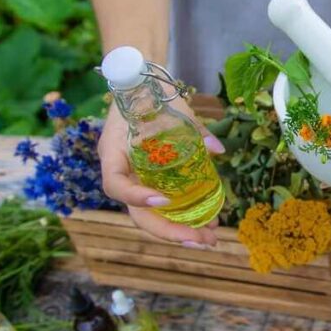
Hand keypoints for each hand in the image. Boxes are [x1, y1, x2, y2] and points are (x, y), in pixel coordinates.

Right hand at [98, 96, 225, 246]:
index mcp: (113, 153)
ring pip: (152, 217)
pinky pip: (164, 208)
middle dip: (169, 231)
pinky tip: (209, 224)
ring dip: (180, 231)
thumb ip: (195, 129)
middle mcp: (121, 173)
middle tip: (200, 240)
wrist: (141, 89)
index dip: (137, 197)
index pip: (116, 184)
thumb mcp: (172, 107)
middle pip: (138, 214)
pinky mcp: (150, 183)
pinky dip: (184, 218)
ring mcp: (135, 181)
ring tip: (210, 238)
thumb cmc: (151, 95)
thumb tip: (217, 150)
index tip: (165, 200)